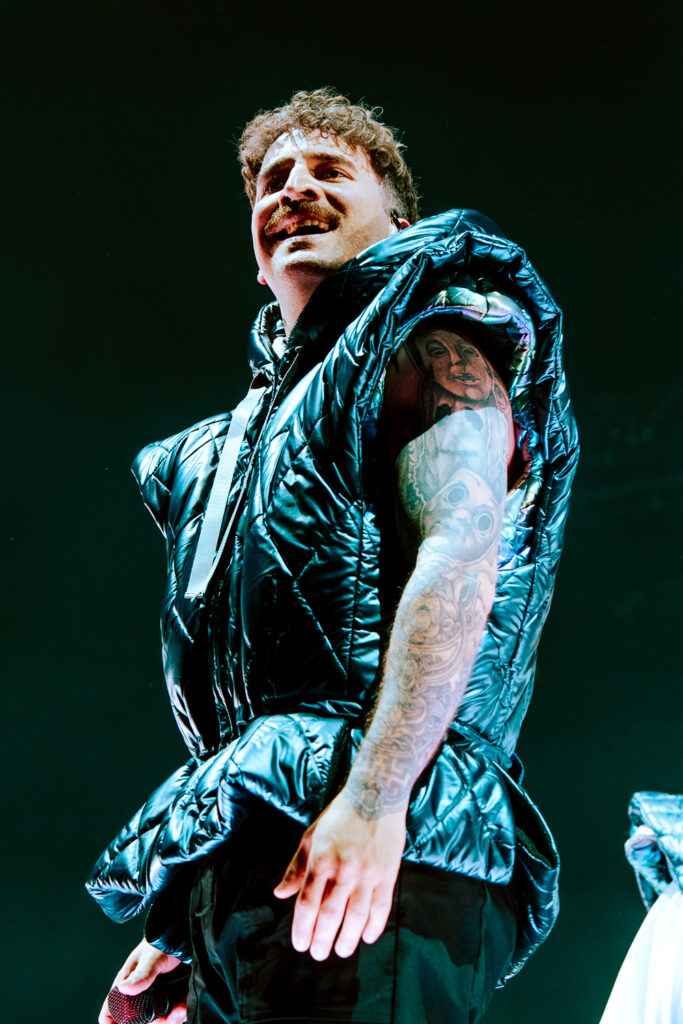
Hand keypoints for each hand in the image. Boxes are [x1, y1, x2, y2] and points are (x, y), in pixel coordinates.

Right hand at [98, 938, 186, 1023]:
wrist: (187, 933)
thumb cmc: (164, 940)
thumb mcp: (152, 957)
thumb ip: (141, 974)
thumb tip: (123, 988)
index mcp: (130, 980)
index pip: (113, 1003)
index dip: (110, 1018)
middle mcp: (142, 989)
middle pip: (140, 1017)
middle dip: (153, 1023)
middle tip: (166, 1019)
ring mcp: (158, 992)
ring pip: (159, 1017)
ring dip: (170, 1019)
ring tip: (180, 1012)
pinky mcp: (174, 993)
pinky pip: (175, 1010)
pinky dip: (180, 1012)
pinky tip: (184, 1008)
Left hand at [273, 789, 405, 960]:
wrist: (376, 794)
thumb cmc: (340, 815)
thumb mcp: (311, 836)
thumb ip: (296, 868)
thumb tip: (280, 894)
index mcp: (321, 860)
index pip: (307, 903)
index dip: (302, 928)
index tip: (300, 944)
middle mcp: (343, 869)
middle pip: (329, 915)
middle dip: (321, 939)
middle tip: (318, 954)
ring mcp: (368, 873)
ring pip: (356, 916)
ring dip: (347, 939)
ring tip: (341, 951)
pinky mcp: (388, 873)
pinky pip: (381, 907)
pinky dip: (374, 926)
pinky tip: (367, 937)